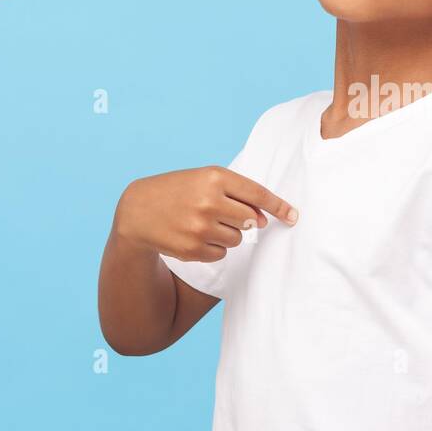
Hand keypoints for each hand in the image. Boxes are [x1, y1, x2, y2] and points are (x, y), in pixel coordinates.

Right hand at [114, 166, 297, 262]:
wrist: (138, 210)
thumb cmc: (178, 190)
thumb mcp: (204, 180)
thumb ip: (237, 193)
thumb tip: (264, 219)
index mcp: (214, 177)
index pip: (257, 194)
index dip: (279, 206)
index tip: (294, 216)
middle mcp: (209, 201)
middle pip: (251, 219)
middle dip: (245, 219)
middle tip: (223, 213)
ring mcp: (201, 227)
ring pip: (238, 238)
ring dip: (228, 233)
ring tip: (203, 222)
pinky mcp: (193, 249)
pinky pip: (222, 253)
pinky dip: (214, 247)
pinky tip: (194, 236)